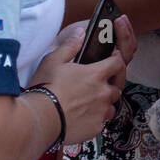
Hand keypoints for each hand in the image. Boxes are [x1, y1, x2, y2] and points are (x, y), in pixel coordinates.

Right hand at [29, 18, 132, 144]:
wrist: (40, 118)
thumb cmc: (45, 88)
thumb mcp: (53, 60)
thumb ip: (70, 45)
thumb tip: (81, 32)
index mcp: (96, 74)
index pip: (118, 63)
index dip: (117, 60)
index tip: (113, 59)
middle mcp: (103, 92)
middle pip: (118, 85)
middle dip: (113, 82)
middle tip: (104, 82)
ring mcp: (101, 111)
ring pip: (112, 106)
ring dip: (105, 103)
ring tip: (93, 102)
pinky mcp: (96, 127)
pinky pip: (102, 122)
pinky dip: (97, 119)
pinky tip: (85, 117)